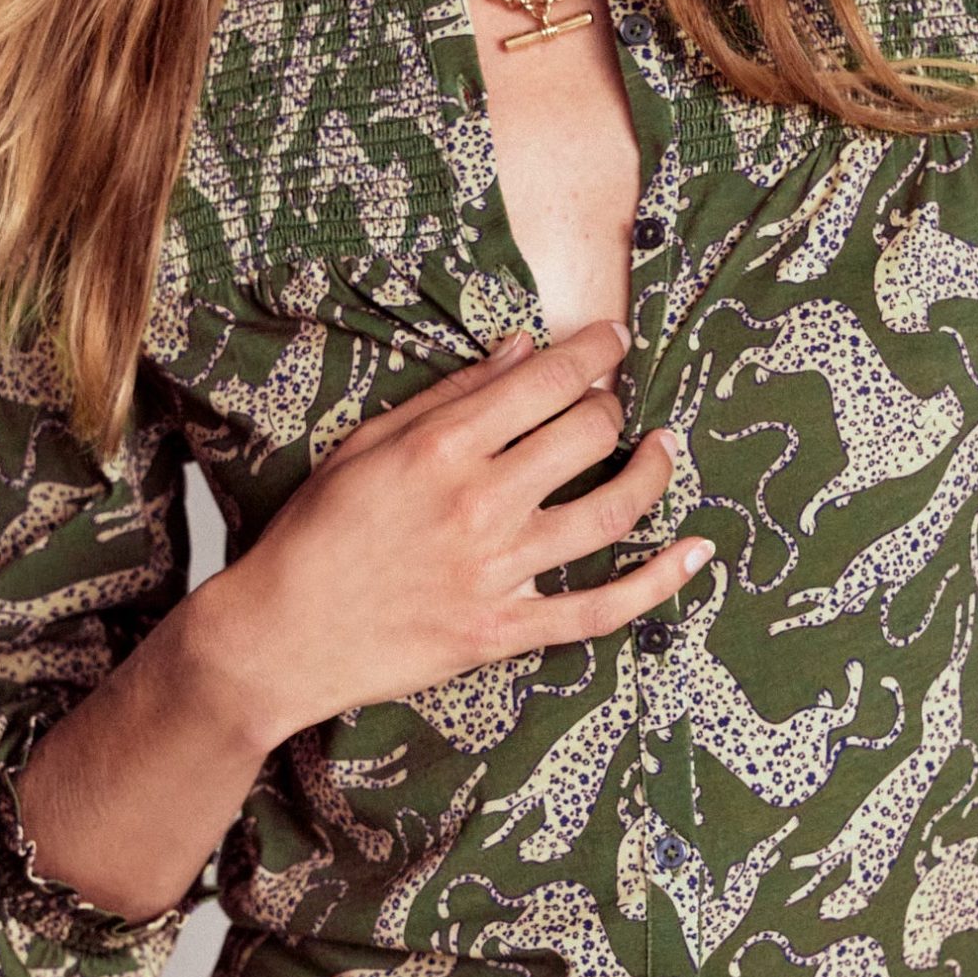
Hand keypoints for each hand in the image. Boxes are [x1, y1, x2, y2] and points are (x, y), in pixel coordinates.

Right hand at [196, 321, 711, 750]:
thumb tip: (524, 349)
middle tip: (616, 399)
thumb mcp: (368, 444)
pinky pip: (603, 608)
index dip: (596, 351)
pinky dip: (659, 582)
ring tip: (664, 449)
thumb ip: (452, 396)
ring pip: (612, 510)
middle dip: (615, 404)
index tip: (613, 340)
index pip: (549, 379)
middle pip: (590, 433)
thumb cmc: (315, 533)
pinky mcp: (506, 631)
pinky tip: (696, 553)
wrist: (280, 637)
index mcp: (443, 447)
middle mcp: (481, 503)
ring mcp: (499, 572)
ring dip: (654, 471)